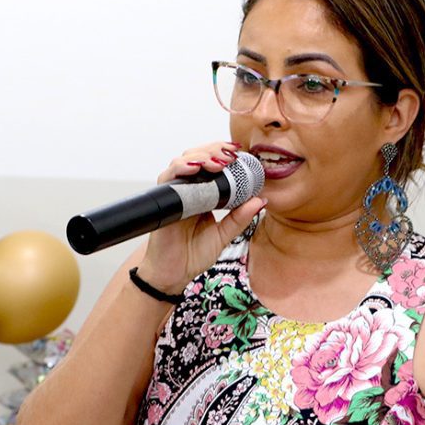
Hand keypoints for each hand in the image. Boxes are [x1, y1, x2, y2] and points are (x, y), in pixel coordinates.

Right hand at [136, 141, 264, 293]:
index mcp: (204, 194)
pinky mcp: (163, 199)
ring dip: (201, 156)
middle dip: (215, 150)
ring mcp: (175, 193)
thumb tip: (260, 200)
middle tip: (231, 154)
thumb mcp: (223, 236)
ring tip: (217, 161)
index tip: (241, 153)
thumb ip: (240, 218)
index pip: (213, 165)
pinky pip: (168, 177)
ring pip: (183, 161)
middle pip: (198, 156)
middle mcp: (188, 189)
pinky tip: (195, 168)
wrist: (173, 274)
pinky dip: (181, 168)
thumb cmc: (193, 255)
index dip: (224, 154)